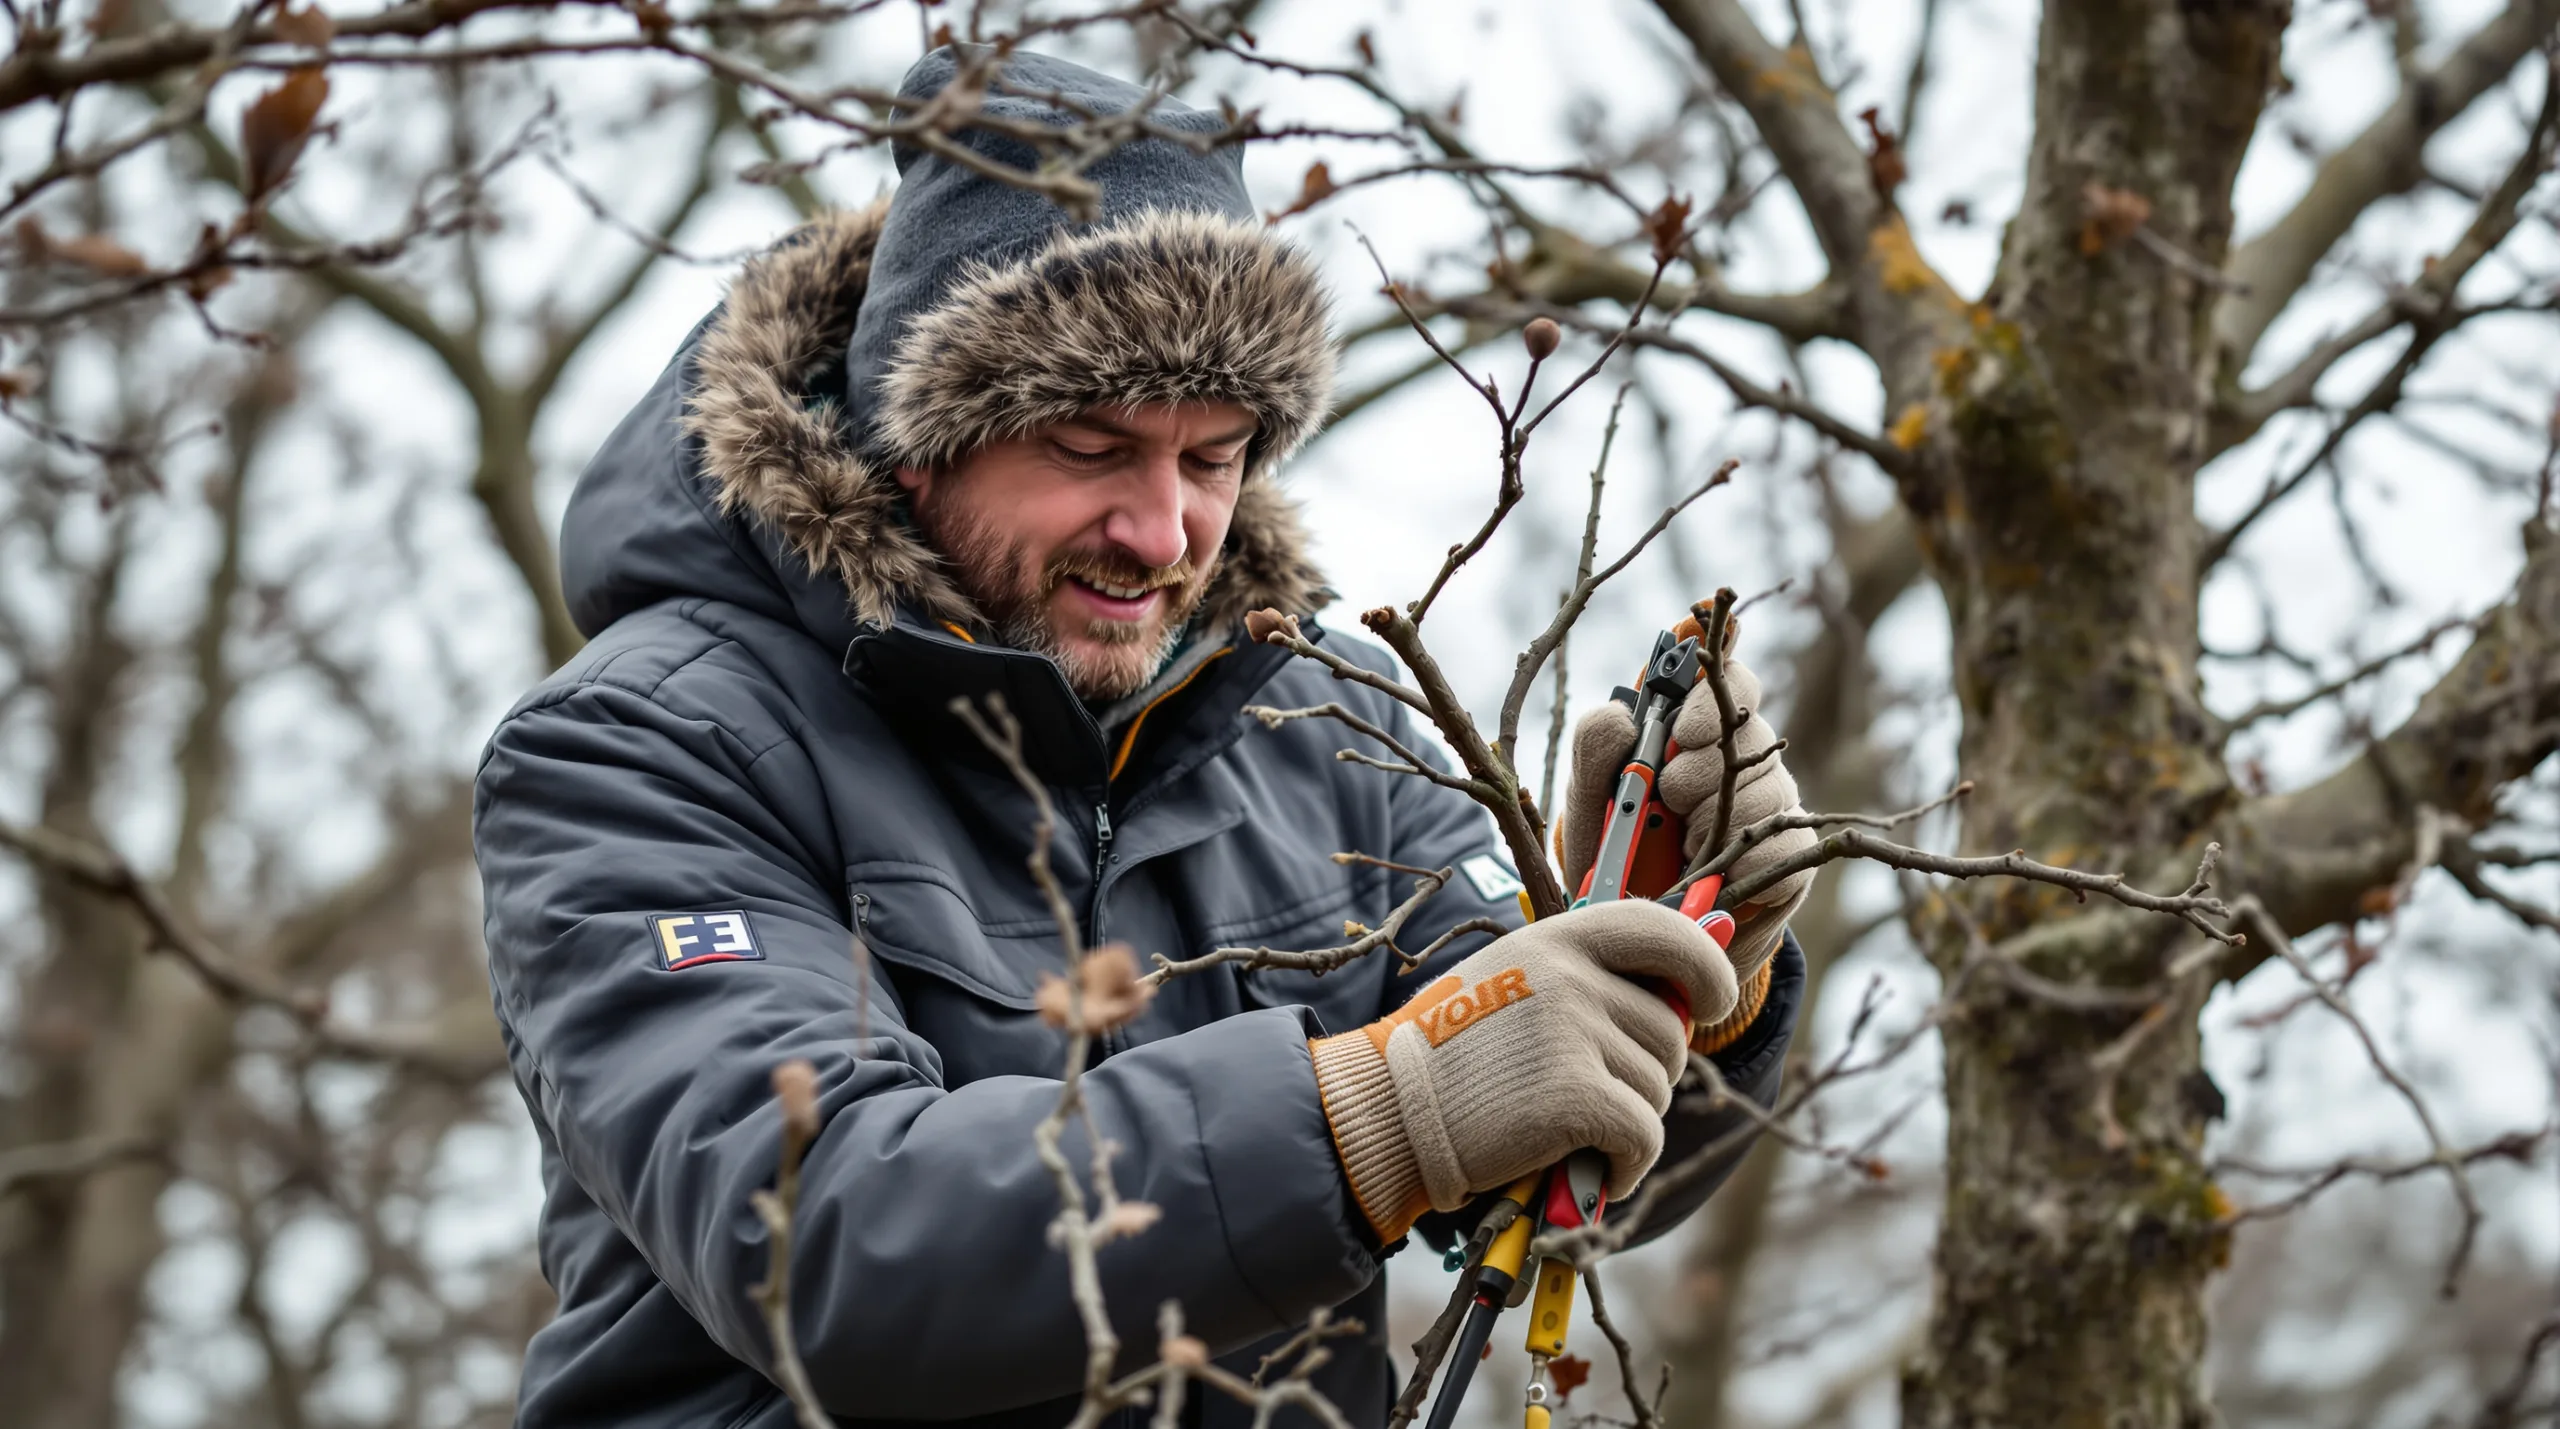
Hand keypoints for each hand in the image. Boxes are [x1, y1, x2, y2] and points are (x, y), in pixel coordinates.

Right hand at [1307, 900, 1736, 1241]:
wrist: (1390, 1110)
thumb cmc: (1452, 1054)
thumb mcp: (1512, 981)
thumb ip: (1585, 977)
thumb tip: (1688, 996)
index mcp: (1557, 939)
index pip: (1665, 932)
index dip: (1707, 970)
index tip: (1710, 1003)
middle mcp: (1571, 976)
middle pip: (1669, 1030)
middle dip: (1646, 1073)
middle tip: (1590, 1093)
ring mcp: (1573, 1034)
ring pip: (1657, 1088)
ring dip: (1628, 1121)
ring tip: (1569, 1128)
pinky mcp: (1575, 1097)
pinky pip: (1644, 1136)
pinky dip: (1628, 1166)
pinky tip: (1592, 1170)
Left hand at [1559, 651, 1814, 986]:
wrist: (1641, 933)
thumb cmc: (1613, 855)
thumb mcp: (1588, 802)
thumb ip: (1595, 749)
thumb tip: (1624, 717)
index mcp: (1695, 731)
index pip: (1730, 680)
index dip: (1718, 689)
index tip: (1684, 732)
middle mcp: (1742, 758)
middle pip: (1750, 733)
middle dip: (1699, 772)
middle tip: (1671, 802)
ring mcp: (1772, 804)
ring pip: (1769, 790)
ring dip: (1719, 821)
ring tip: (1686, 846)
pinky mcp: (1792, 854)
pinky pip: (1791, 843)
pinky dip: (1750, 859)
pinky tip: (1722, 873)